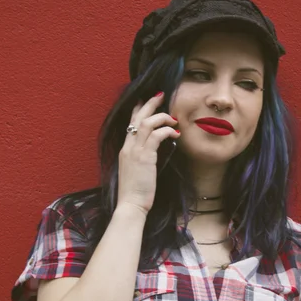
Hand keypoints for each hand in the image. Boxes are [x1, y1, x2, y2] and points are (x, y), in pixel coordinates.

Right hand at [117, 93, 179, 214]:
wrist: (130, 205)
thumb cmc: (135, 193)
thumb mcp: (136, 172)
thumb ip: (142, 159)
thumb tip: (153, 153)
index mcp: (125, 150)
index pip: (130, 123)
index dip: (139, 110)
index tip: (147, 101)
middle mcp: (128, 147)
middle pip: (137, 117)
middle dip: (150, 103)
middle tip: (161, 95)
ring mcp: (135, 151)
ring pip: (147, 123)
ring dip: (162, 117)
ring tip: (173, 118)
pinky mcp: (145, 157)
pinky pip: (156, 136)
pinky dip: (167, 131)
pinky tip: (175, 134)